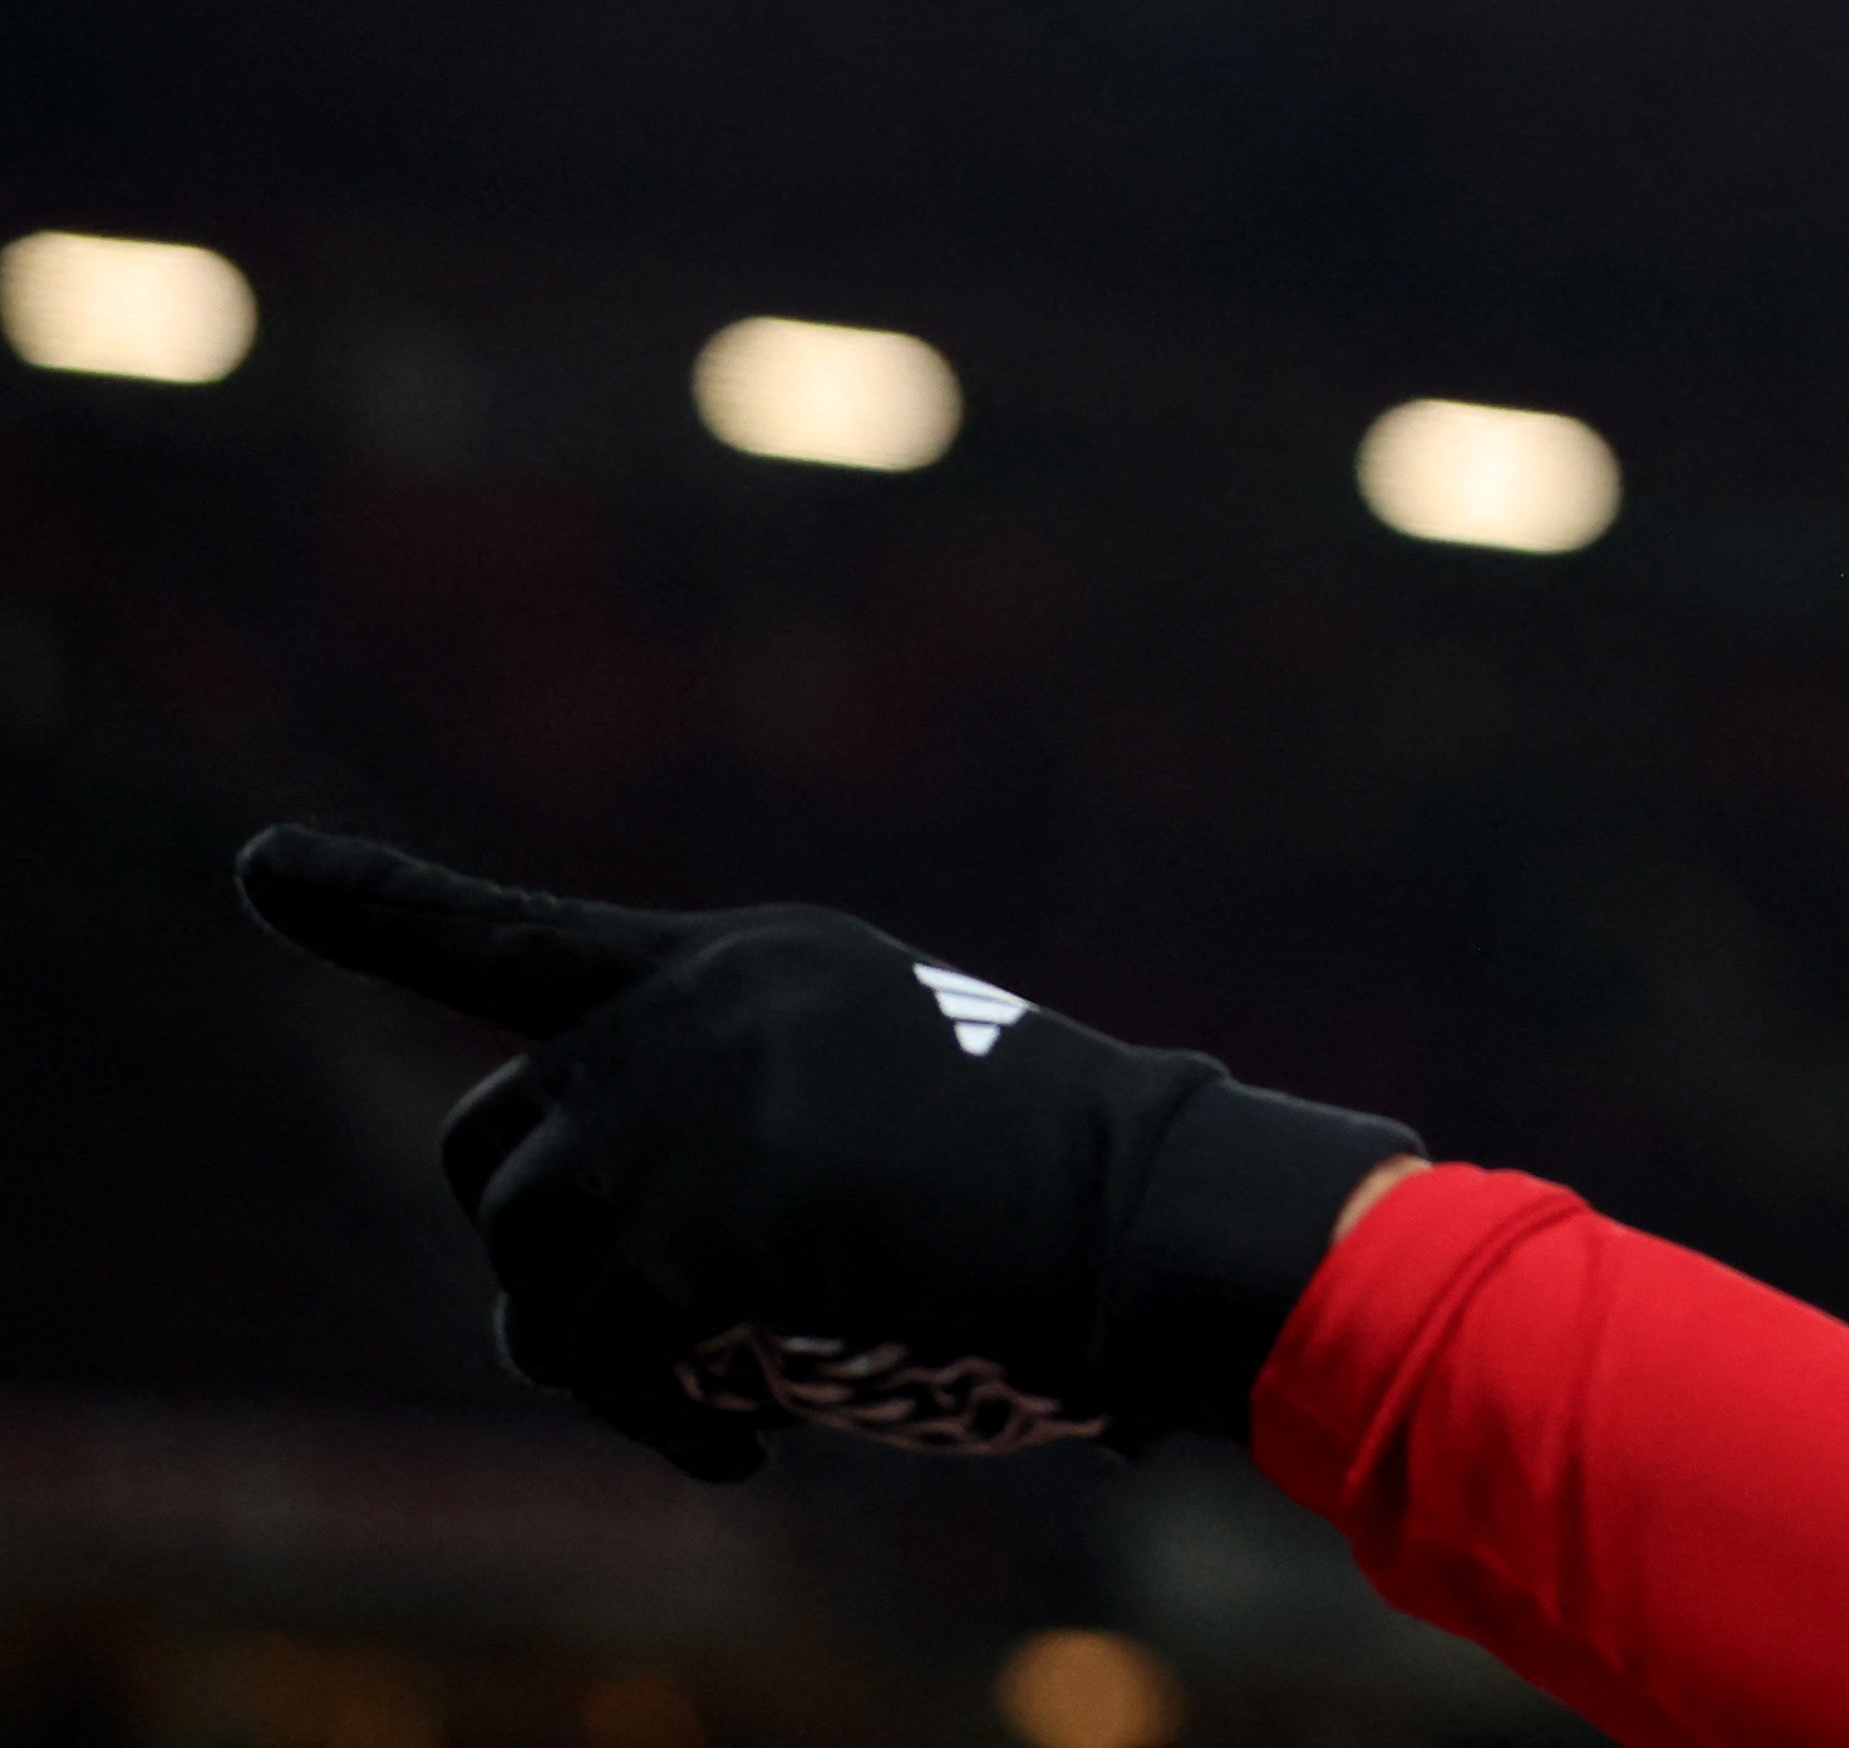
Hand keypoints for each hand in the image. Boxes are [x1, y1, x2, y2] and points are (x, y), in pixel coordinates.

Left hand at [239, 829, 1418, 1480]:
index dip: (372, 905)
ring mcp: (677, 1107)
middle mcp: (684, 1012)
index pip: (511, 940)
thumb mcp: (884, 1111)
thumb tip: (569, 1306)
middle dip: (540, 1255)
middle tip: (653, 1348)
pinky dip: (654, 1415)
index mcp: (744, 968)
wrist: (1141, 1213)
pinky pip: (595, 1356)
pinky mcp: (687, 1217)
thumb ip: (726, 1147)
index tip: (258, 867)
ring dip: (605, 1359)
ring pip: (526, 1269)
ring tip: (729, 1395)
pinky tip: (751, 1431)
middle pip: (491, 1145)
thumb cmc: (1058, 1195)